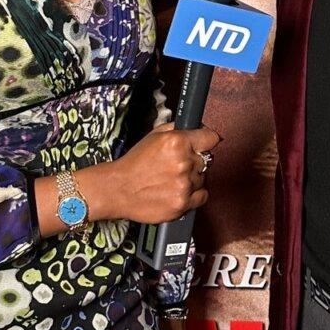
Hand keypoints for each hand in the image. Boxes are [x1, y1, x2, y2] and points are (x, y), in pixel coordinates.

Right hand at [78, 122, 219, 224]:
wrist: (118, 189)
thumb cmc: (133, 164)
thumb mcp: (153, 136)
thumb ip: (176, 129)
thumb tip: (194, 126)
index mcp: (177, 142)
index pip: (211, 138)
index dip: (207, 140)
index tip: (205, 143)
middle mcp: (183, 162)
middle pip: (206, 159)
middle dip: (195, 161)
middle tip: (178, 165)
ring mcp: (184, 184)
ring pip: (203, 178)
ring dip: (192, 178)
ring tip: (173, 179)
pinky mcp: (182, 203)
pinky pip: (202, 196)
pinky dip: (194, 194)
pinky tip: (179, 190)